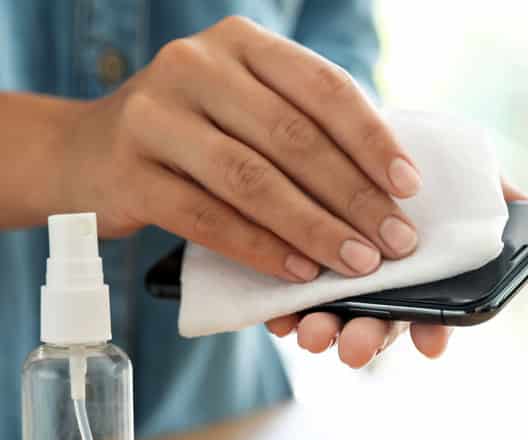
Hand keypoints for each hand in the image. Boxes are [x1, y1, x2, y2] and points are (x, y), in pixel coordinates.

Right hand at [59, 16, 420, 281]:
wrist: (85, 153)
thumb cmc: (187, 137)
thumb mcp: (240, 112)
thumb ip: (296, 130)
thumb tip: (377, 187)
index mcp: (239, 45)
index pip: (323, 89)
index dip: (372, 141)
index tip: (408, 188)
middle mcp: (196, 67)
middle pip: (293, 138)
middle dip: (353, 197)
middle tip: (395, 242)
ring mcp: (156, 116)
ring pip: (252, 180)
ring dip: (314, 229)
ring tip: (356, 264)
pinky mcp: (130, 172)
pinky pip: (208, 218)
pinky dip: (260, 249)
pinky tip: (299, 272)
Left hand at [267, 179, 527, 366]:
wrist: (341, 137)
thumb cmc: (402, 164)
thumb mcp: (450, 170)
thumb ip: (483, 194)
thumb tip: (525, 207)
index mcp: (417, 272)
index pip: (430, 310)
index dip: (432, 328)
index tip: (430, 344)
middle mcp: (376, 283)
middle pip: (375, 320)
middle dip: (367, 337)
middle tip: (355, 349)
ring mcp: (333, 280)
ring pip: (329, 314)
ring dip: (321, 327)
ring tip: (310, 333)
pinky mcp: (292, 266)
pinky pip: (285, 295)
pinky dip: (282, 307)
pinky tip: (278, 312)